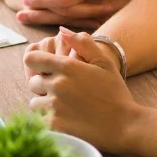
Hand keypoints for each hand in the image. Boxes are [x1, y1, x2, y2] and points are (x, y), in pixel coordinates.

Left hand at [23, 29, 141, 152]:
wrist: (125, 126)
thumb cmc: (115, 93)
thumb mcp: (104, 63)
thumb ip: (83, 43)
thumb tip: (62, 30)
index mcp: (67, 67)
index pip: (31, 59)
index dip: (36, 63)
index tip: (45, 70)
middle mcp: (57, 85)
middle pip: (33, 82)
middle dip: (44, 86)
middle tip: (62, 92)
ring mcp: (54, 106)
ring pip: (35, 102)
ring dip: (45, 104)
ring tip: (64, 107)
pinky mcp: (54, 126)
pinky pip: (40, 120)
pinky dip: (49, 120)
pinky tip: (65, 120)